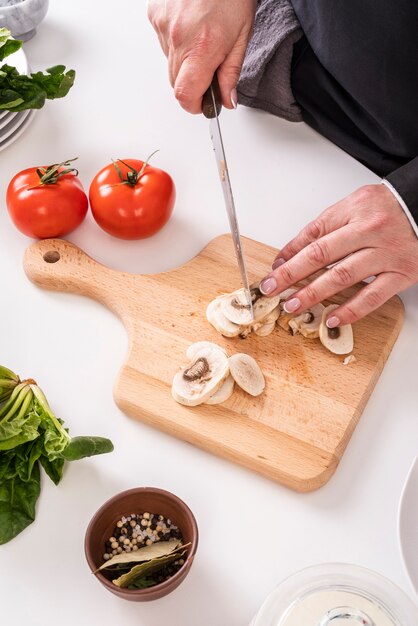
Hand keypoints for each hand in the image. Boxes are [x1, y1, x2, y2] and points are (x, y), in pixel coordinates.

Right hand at [147, 0, 255, 112]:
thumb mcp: (242, 36)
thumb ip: (231, 73)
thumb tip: (227, 100)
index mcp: (202, 47)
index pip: (185, 95)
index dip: (194, 105)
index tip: (203, 104)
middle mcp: (178, 38)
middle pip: (176, 82)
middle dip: (192, 84)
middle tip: (209, 69)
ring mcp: (162, 26)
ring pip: (170, 63)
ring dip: (184, 61)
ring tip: (201, 39)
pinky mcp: (154, 15)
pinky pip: (163, 42)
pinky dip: (175, 41)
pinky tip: (189, 26)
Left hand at [259, 184, 417, 326]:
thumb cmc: (391, 208)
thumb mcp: (357, 204)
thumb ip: (328, 225)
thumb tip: (293, 252)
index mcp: (355, 209)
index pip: (314, 233)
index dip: (290, 252)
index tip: (274, 268)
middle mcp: (369, 230)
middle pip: (321, 255)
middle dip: (291, 274)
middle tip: (271, 288)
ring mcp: (386, 253)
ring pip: (342, 277)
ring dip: (313, 294)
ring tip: (292, 305)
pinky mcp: (402, 274)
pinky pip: (371, 297)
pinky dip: (350, 310)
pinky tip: (331, 318)